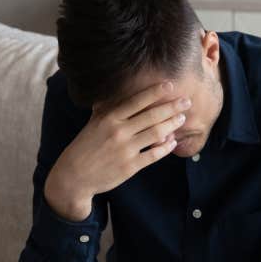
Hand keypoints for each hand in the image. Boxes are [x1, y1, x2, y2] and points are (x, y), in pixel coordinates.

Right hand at [44, 81, 189, 220]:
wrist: (74, 177)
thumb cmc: (84, 147)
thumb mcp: (93, 124)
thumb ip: (106, 108)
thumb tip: (117, 92)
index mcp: (108, 118)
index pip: (137, 101)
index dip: (155, 92)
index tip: (169, 85)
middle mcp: (118, 132)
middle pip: (152, 116)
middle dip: (172, 107)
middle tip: (186, 101)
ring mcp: (125, 150)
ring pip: (156, 134)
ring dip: (172, 125)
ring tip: (182, 119)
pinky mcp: (130, 166)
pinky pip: (154, 154)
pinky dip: (166, 147)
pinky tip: (172, 141)